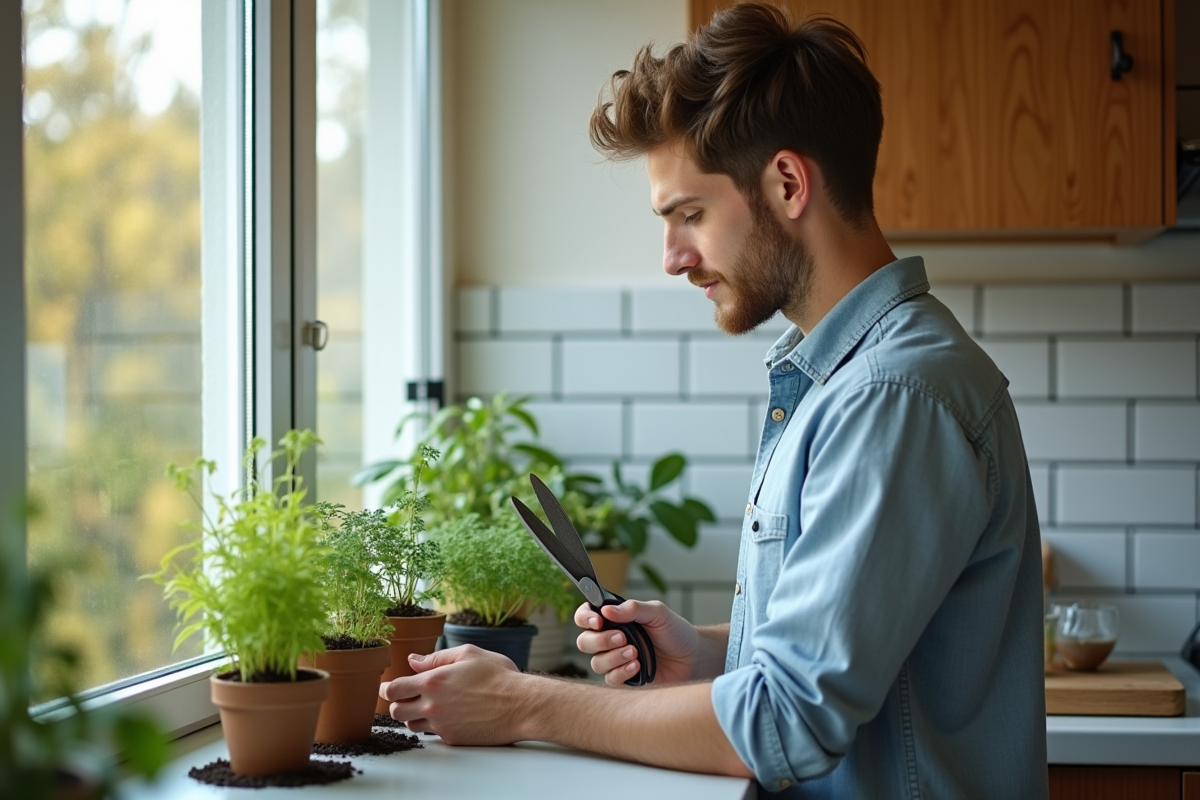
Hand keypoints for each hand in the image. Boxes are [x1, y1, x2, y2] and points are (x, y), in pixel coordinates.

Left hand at [379, 644, 528, 744]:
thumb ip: (437, 658)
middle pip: (395, 710)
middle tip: (406, 696)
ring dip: (413, 715)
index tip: (388, 685)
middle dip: (397, 702)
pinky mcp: (452, 738)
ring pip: (411, 724)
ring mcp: (441, 724)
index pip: (393, 689)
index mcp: (433, 681)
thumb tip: (413, 660)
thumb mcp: (468, 654)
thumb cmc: (498, 676)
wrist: (520, 705)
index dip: (387, 687)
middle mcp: (433, 705)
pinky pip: (432, 733)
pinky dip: (433, 724)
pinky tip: (447, 714)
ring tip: (427, 705)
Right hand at [574, 600, 699, 685]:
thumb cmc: (675, 632)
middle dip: (600, 640)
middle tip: (623, 637)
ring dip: (613, 657)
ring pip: (596, 662)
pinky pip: (610, 679)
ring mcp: (616, 660)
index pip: (585, 616)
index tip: (598, 621)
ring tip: (635, 653)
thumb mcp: (657, 613)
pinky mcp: (624, 678)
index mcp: (615, 619)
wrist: (693, 658)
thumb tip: (606, 610)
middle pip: (585, 642)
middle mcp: (611, 639)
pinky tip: (638, 666)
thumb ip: (633, 609)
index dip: (585, 618)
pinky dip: (621, 672)